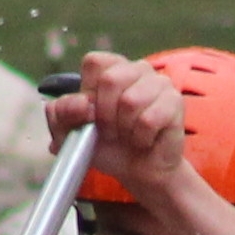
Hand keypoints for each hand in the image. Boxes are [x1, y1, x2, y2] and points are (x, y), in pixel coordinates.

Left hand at [58, 51, 196, 204]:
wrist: (139, 172)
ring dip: (124, 129)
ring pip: (130, 101)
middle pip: (110, 79)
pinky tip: (145, 140)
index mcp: (111, 68)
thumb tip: (82, 103)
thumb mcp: (70, 134)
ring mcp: (159, 83)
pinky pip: (148, 120)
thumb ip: (60, 114)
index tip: (92, 115)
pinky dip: (141, 138)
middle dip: (105, 115)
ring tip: (129, 135)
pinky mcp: (175, 101)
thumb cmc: (107, 147)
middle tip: (112, 131)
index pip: (93, 62)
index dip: (88, 93)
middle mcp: (136, 69)